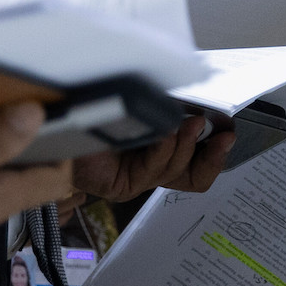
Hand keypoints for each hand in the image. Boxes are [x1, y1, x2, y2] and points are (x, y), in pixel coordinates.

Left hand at [69, 114, 233, 201]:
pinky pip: (149, 170)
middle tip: (221, 134)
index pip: (197, 166)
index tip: (229, 134)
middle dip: (211, 155)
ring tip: (191, 123)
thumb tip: (202, 100)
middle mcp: (150, 169)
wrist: (56, 123)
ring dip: (186, 145)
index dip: (216, 156)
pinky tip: (165, 133)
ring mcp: (136, 180)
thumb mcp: (145, 109)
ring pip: (174, 171)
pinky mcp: (120, 185)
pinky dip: (161, 149)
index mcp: (160, 153)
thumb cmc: (98, 110)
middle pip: (193, 176)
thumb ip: (170, 111)